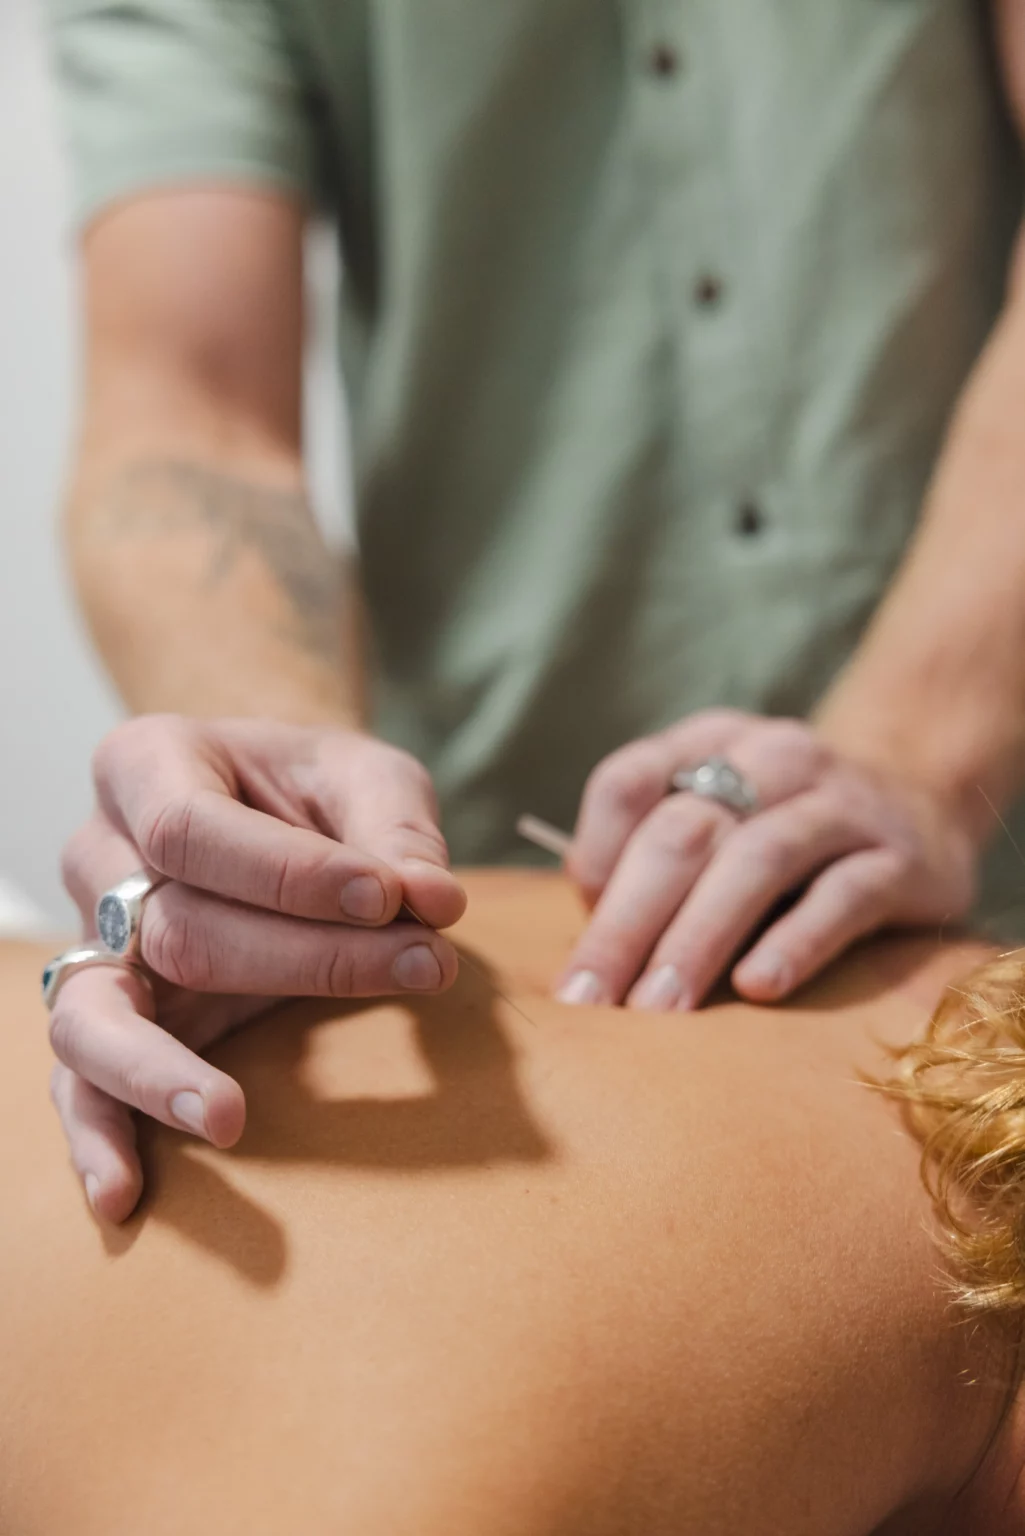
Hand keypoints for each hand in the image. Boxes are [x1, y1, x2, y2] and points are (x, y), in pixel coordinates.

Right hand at [49, 715, 465, 1221]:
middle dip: (306, 960)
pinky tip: (127, 1194)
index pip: (191, 828)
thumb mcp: (367, 778)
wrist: (268, 803)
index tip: (390, 898)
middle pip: (173, 926)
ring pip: (94, 1017)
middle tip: (423, 967)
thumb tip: (432, 902)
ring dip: (164, 1072)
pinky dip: (100, 1138)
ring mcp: (90, 944)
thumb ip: (397, 832)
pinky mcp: (106, 1019)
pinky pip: (79, 1083)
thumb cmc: (314, 790)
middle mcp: (98, 853)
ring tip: (231, 1119)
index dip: (289, 872)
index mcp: (147, 766)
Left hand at [556, 710, 977, 1010]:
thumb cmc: (784, 835)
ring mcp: (843, 802)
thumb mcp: (717, 823)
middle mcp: (773, 757)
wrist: (923, 803)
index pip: (628, 782)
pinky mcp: (902, 858)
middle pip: (684, 831)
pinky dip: (794, 942)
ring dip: (698, 938)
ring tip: (660, 1009)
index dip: (593, 857)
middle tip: (592, 1002)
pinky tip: (757, 988)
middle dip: (627, 922)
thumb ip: (653, 863)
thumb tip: (593, 953)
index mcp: (709, 741)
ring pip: (758, 859)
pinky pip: (843, 897)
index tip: (578, 946)